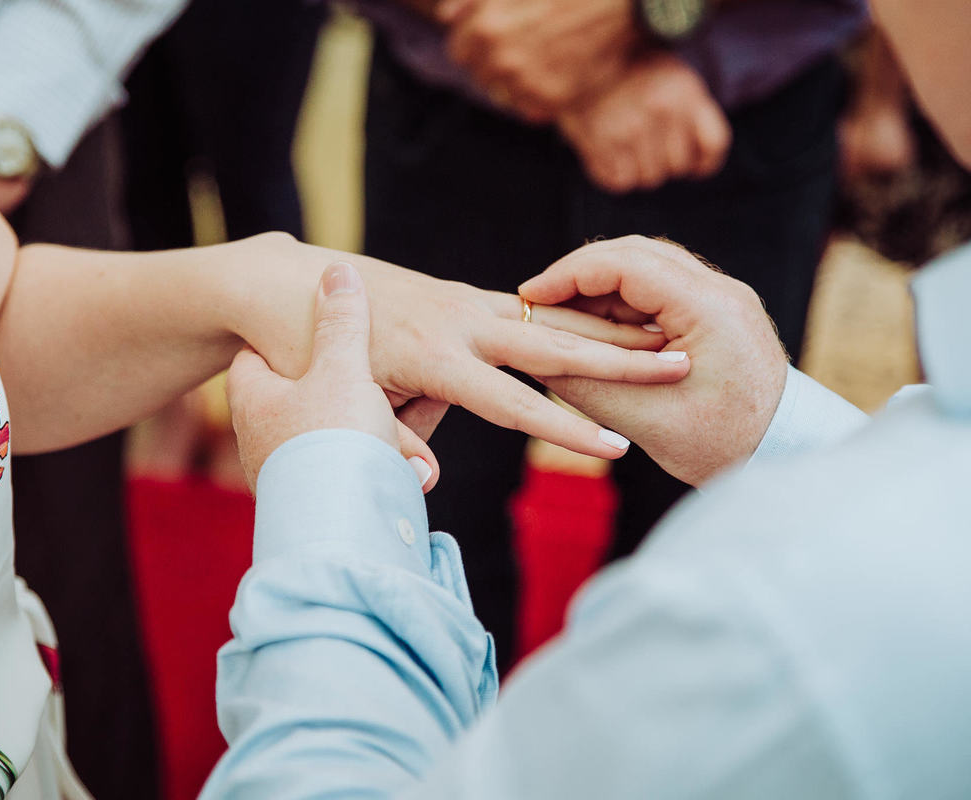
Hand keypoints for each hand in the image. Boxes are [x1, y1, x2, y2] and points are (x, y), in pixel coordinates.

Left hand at [226, 234, 690, 461]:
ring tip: (671, 339)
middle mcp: (459, 320)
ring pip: (553, 317)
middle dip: (621, 358)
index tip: (615, 449)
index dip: (565, 430)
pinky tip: (616, 324)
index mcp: (431, 353)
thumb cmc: (306, 349)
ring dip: (613, 330)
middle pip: (554, 344)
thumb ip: (388, 440)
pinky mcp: (466, 296)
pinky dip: (579, 316)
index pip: (512, 402)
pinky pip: (534, 308)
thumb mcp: (337, 403)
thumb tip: (429, 482)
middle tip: (682, 364)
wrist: (288, 282)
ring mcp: (465, 302)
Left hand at [228, 262, 442, 492]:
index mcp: (255, 391)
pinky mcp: (325, 502)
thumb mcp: (342, 368)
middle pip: (326, 392)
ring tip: (405, 454)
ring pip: (352, 433)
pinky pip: (361, 471)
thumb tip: (339, 270)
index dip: (311, 340)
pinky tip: (408, 474)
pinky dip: (386, 470)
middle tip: (391, 407)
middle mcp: (265, 432)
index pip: (268, 348)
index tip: (347, 342)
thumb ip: (342, 320)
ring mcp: (293, 471)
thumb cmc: (331, 443)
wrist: (337, 537)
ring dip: (387, 439)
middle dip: (374, 400)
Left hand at [438, 0, 634, 122]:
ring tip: (542, 55)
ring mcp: (527, 84)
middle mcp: (500, 62)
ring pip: (504, 94)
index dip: (474, 41)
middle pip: (480, 75)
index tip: (494, 35)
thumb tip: (445, 17)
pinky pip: (531, 108)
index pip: (458, 51)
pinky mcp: (553, 101)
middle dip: (494, 61)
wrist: (621, 2)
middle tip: (525, 43)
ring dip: (515, 80)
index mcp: (483, 30)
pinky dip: (538, 95)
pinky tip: (557, 70)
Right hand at [518, 236, 788, 485]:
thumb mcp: (643, 420)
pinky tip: (598, 329)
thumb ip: (587, 382)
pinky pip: (664, 289)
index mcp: (709, 309)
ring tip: (563, 315)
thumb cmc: (723, 447)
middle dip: (580, 273)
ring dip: (602, 286)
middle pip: (636, 253)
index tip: (531, 295)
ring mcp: (725, 299)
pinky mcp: (721, 313)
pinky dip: (625, 301)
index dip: (569, 274)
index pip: (625, 263)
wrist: (785, 456)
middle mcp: (722, 291)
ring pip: (649, 267)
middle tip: (540, 301)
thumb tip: (536, 356)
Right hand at [558, 54, 731, 193]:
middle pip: (678, 166)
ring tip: (627, 149)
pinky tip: (610, 155)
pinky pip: (620, 182)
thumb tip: (698, 165)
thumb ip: (692, 113)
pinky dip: (615, 175)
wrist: (580, 58)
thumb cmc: (631, 73)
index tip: (694, 166)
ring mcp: (630, 127)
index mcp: (684, 91)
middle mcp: (661, 108)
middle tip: (649, 148)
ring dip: (639, 171)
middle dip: (666, 163)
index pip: (714, 144)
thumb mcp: (673, 78)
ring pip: (649, 178)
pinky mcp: (601, 142)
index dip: (705, 163)